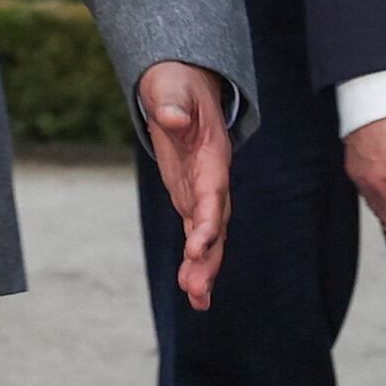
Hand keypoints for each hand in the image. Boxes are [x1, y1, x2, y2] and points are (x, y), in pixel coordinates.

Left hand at [136, 60, 236, 309]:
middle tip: (196, 291)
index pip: (213, 192)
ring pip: (209, 237)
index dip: (207, 220)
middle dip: (208, 258)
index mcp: (211, 156)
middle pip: (216, 224)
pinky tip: (191, 292)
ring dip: (203, 268)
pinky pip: (196, 235)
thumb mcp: (171, 87)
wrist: (184, 85)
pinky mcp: (191, 199)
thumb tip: (169, 118)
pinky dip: (195, 262)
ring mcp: (203, 192)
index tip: (196, 246)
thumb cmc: (176, 84)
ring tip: (197, 301)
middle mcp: (213, 179)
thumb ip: (172, 103)